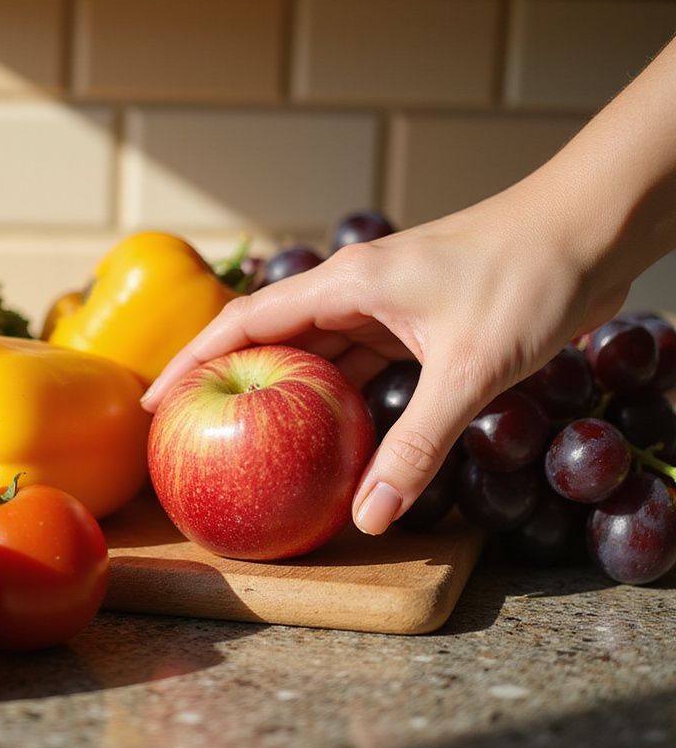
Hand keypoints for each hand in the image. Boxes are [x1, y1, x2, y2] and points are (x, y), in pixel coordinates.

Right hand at [140, 182, 629, 534]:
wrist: (593, 228)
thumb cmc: (529, 278)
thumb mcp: (468, 370)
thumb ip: (416, 446)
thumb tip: (370, 518)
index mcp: (347, 284)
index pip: (245, 321)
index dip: (192, 360)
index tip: (153, 401)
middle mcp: (355, 290)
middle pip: (270, 337)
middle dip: (227, 381)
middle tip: (191, 430)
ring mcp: (385, 303)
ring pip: (316, 352)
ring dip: (283, 392)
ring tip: (246, 437)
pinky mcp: (416, 319)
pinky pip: (360, 362)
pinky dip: (338, 396)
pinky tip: (329, 431)